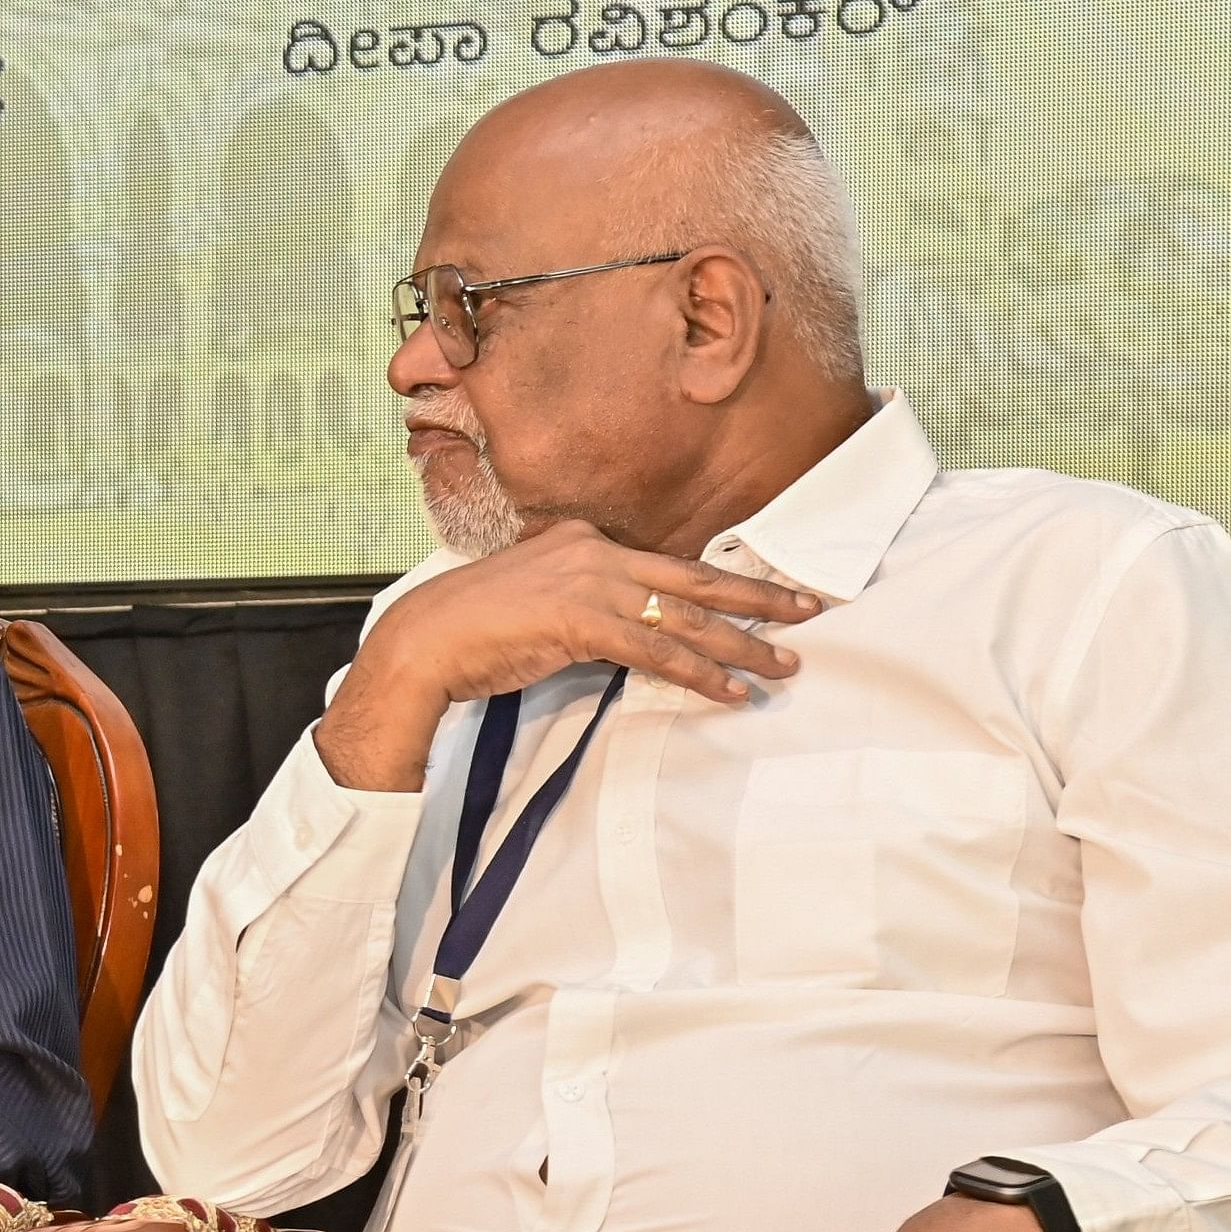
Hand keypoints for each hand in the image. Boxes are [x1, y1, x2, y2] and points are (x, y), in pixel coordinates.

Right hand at [316, 523, 822, 791]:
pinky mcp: (581, 622)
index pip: (667, 563)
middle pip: (694, 578)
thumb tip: (624, 632)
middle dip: (757, 598)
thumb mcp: (536, 600)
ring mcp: (589, 584)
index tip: (760, 593)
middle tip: (808, 610)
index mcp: (583, 539)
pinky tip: (730, 691)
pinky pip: (656, 653)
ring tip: (783, 665)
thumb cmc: (471, 630)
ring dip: (741, 646)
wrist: (422, 643)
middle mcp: (594, 552)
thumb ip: (583, 604)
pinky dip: (699, 674)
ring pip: (685, 618)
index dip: (720, 582)